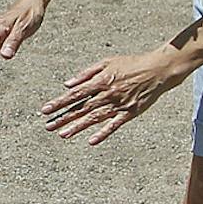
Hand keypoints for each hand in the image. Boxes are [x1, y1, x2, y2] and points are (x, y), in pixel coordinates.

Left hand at [40, 49, 187, 145]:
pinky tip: (91, 141)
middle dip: (63, 117)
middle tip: (47, 126)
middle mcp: (107, 94)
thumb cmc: (131, 64)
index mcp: (100, 81)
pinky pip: (114, 125)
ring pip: (94, 118)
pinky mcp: (130, 113)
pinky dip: (103, 133)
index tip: (45, 110)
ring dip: (77, 127)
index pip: (75, 94)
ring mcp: (118, 104)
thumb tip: (67, 84)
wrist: (157, 70)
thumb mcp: (107, 62)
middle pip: (81, 108)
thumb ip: (86, 73)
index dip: (59, 103)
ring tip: (62, 134)